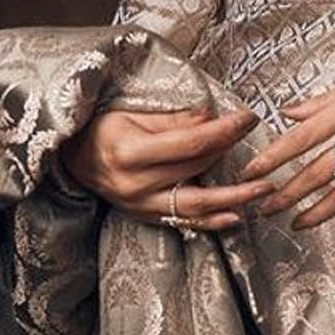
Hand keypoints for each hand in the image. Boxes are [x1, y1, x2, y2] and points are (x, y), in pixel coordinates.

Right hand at [59, 104, 278, 229]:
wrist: (70, 156)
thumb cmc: (101, 126)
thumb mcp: (131, 112)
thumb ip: (172, 120)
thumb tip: (212, 120)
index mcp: (130, 151)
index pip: (190, 142)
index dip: (224, 130)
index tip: (248, 118)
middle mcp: (134, 183)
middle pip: (196, 169)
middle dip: (232, 153)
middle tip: (263, 143)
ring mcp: (139, 204)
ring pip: (195, 204)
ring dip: (233, 198)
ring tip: (263, 190)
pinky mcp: (143, 215)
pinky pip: (183, 221)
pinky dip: (211, 221)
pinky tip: (236, 217)